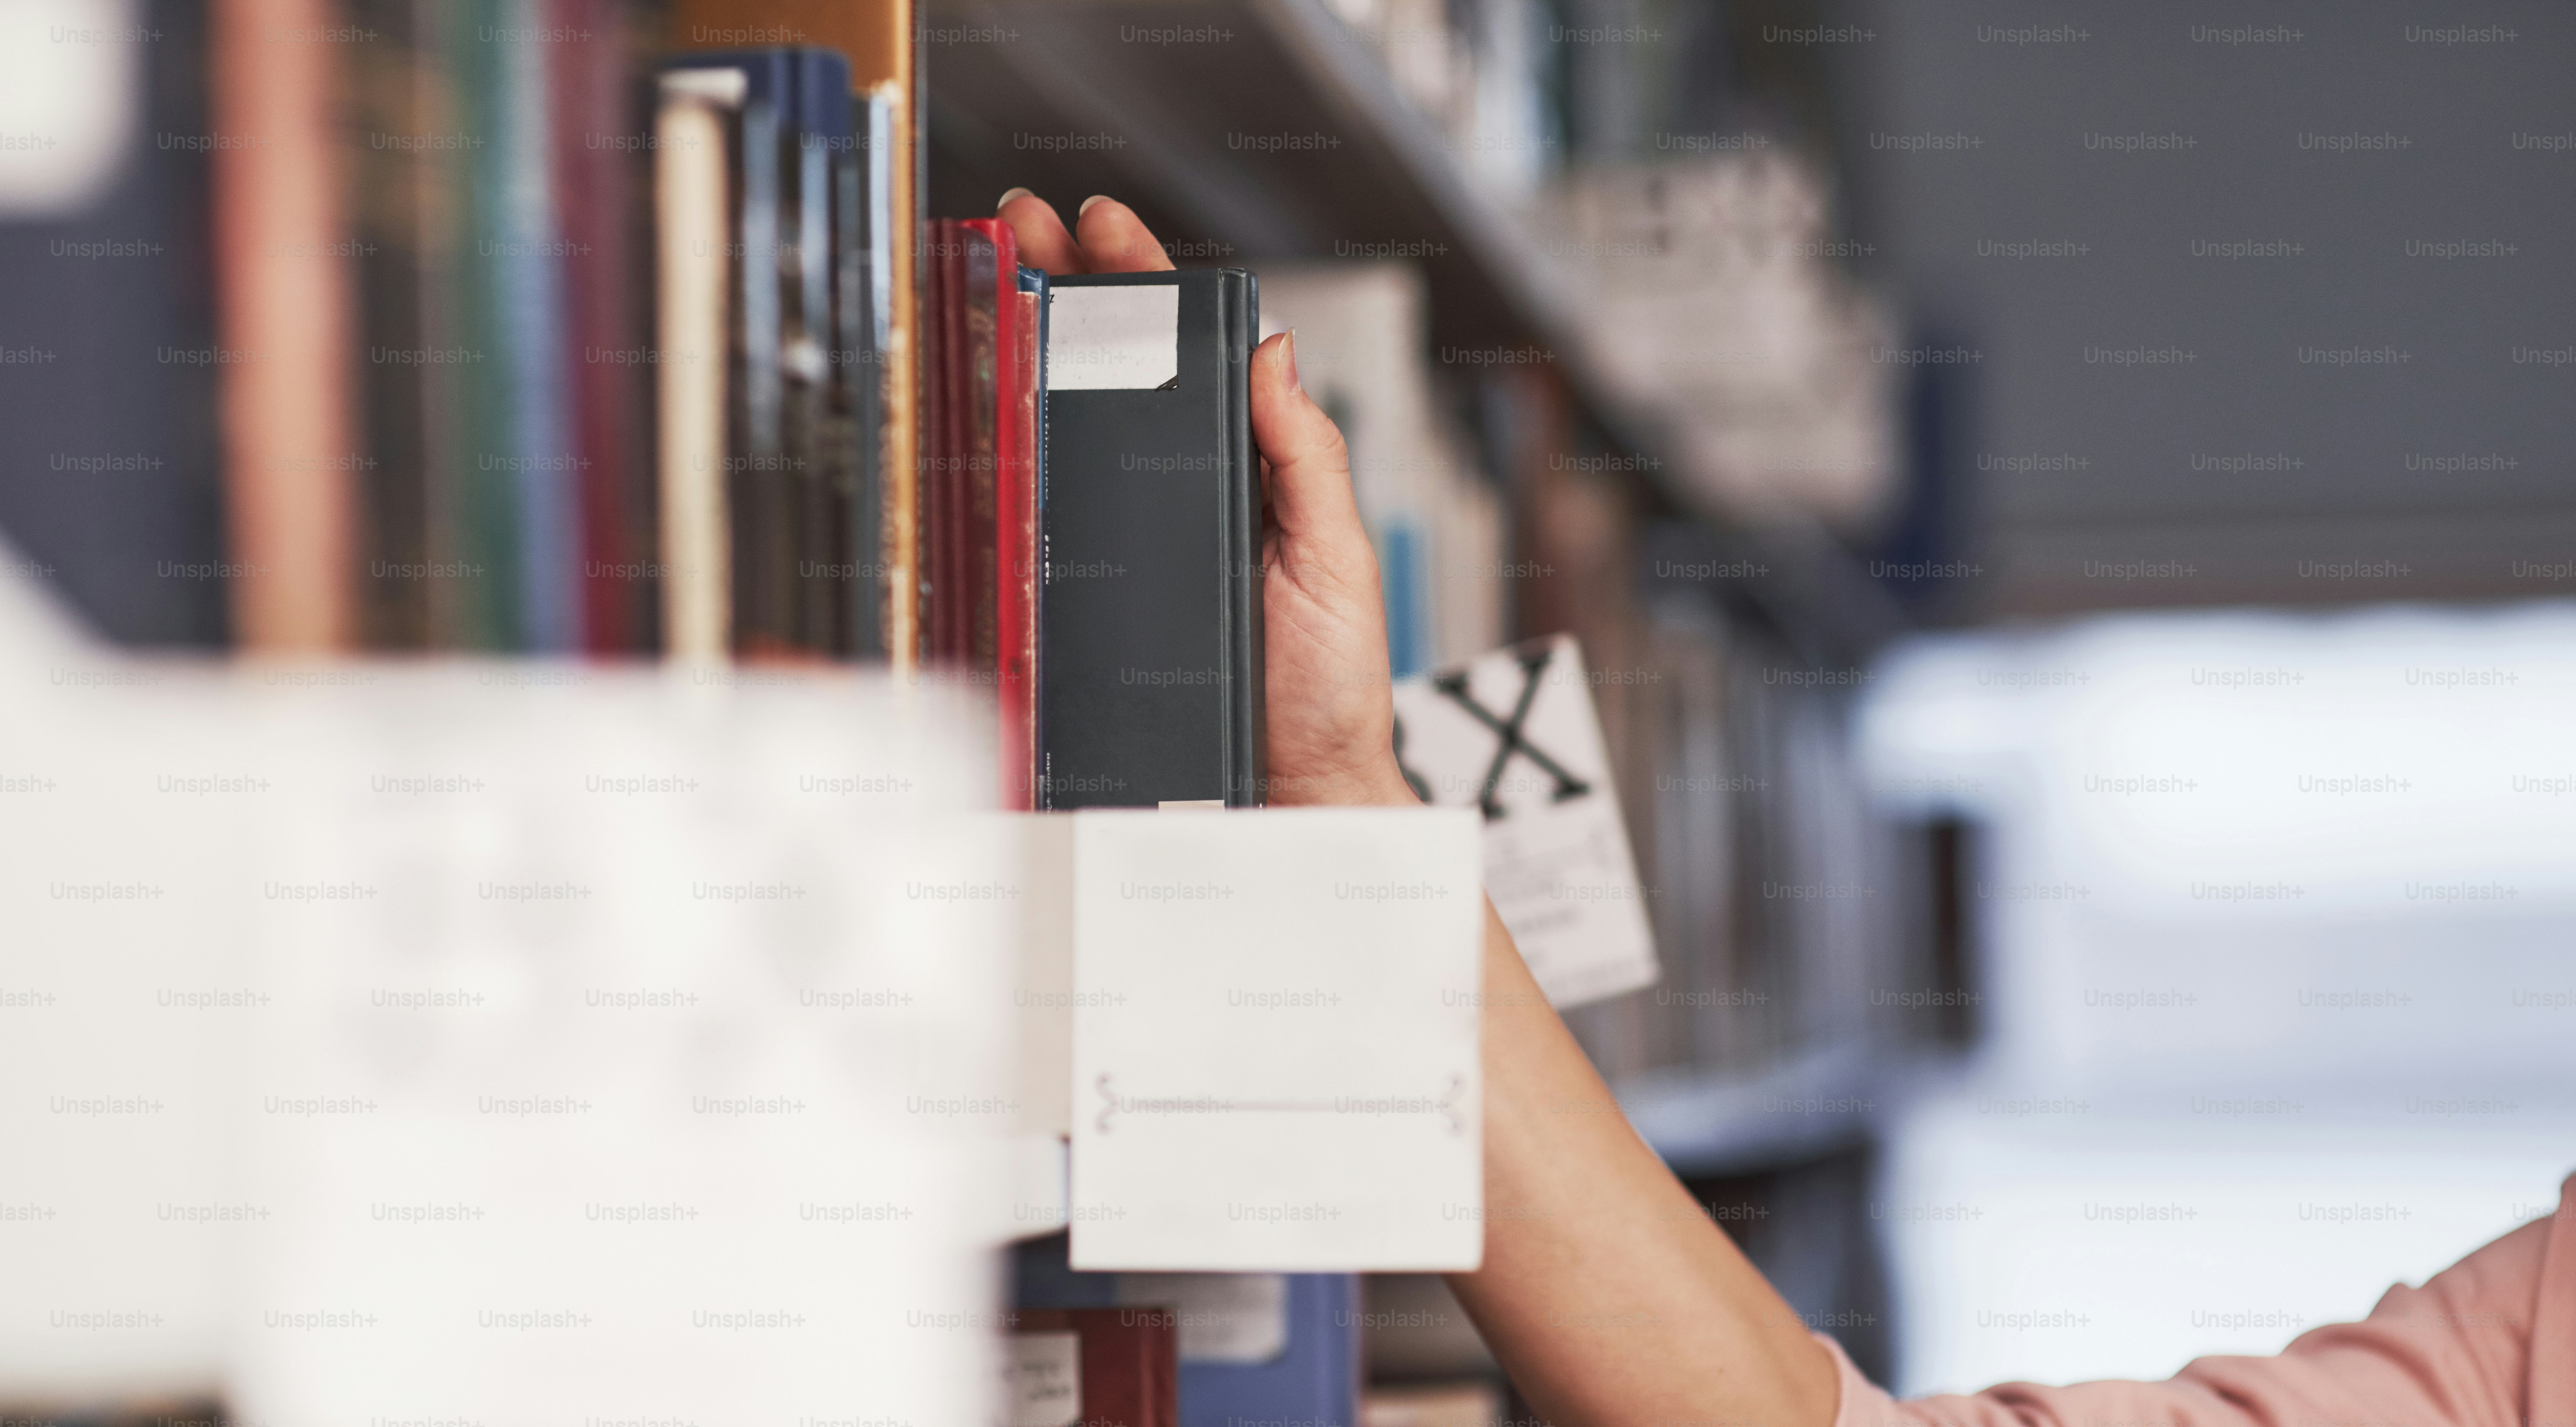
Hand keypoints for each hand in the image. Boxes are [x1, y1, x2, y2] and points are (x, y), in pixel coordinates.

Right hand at [997, 191, 1416, 807]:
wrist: (1291, 799)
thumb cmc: (1328, 693)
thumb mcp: (1337, 560)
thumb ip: (1308, 457)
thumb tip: (1272, 350)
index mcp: (1242, 474)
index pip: (1188, 357)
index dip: (1144, 284)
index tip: (1103, 228)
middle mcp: (1177, 503)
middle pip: (1114, 376)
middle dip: (1065, 291)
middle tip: (1021, 227)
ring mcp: (1127, 550)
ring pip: (1067, 439)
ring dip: (1022, 359)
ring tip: (990, 288)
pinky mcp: (1088, 607)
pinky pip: (1039, 532)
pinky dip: (1001, 475)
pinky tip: (975, 424)